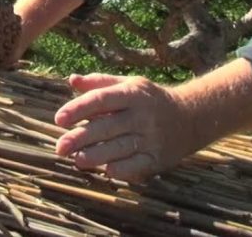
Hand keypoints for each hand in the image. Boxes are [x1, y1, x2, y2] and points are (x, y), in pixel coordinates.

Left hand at [53, 73, 197, 182]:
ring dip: (96, 156)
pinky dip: (122, 169)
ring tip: (76, 160)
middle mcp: (142, 115)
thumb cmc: (151, 100)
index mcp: (133, 93)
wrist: (192, 117)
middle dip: (81, 138)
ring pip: (120, 148)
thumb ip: (100, 83)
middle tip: (60, 147)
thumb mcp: (130, 84)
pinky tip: (106, 170)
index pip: (102, 99)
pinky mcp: (158, 158)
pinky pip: (138, 166)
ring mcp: (152, 138)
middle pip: (107, 127)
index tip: (59, 119)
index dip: (79, 108)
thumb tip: (72, 79)